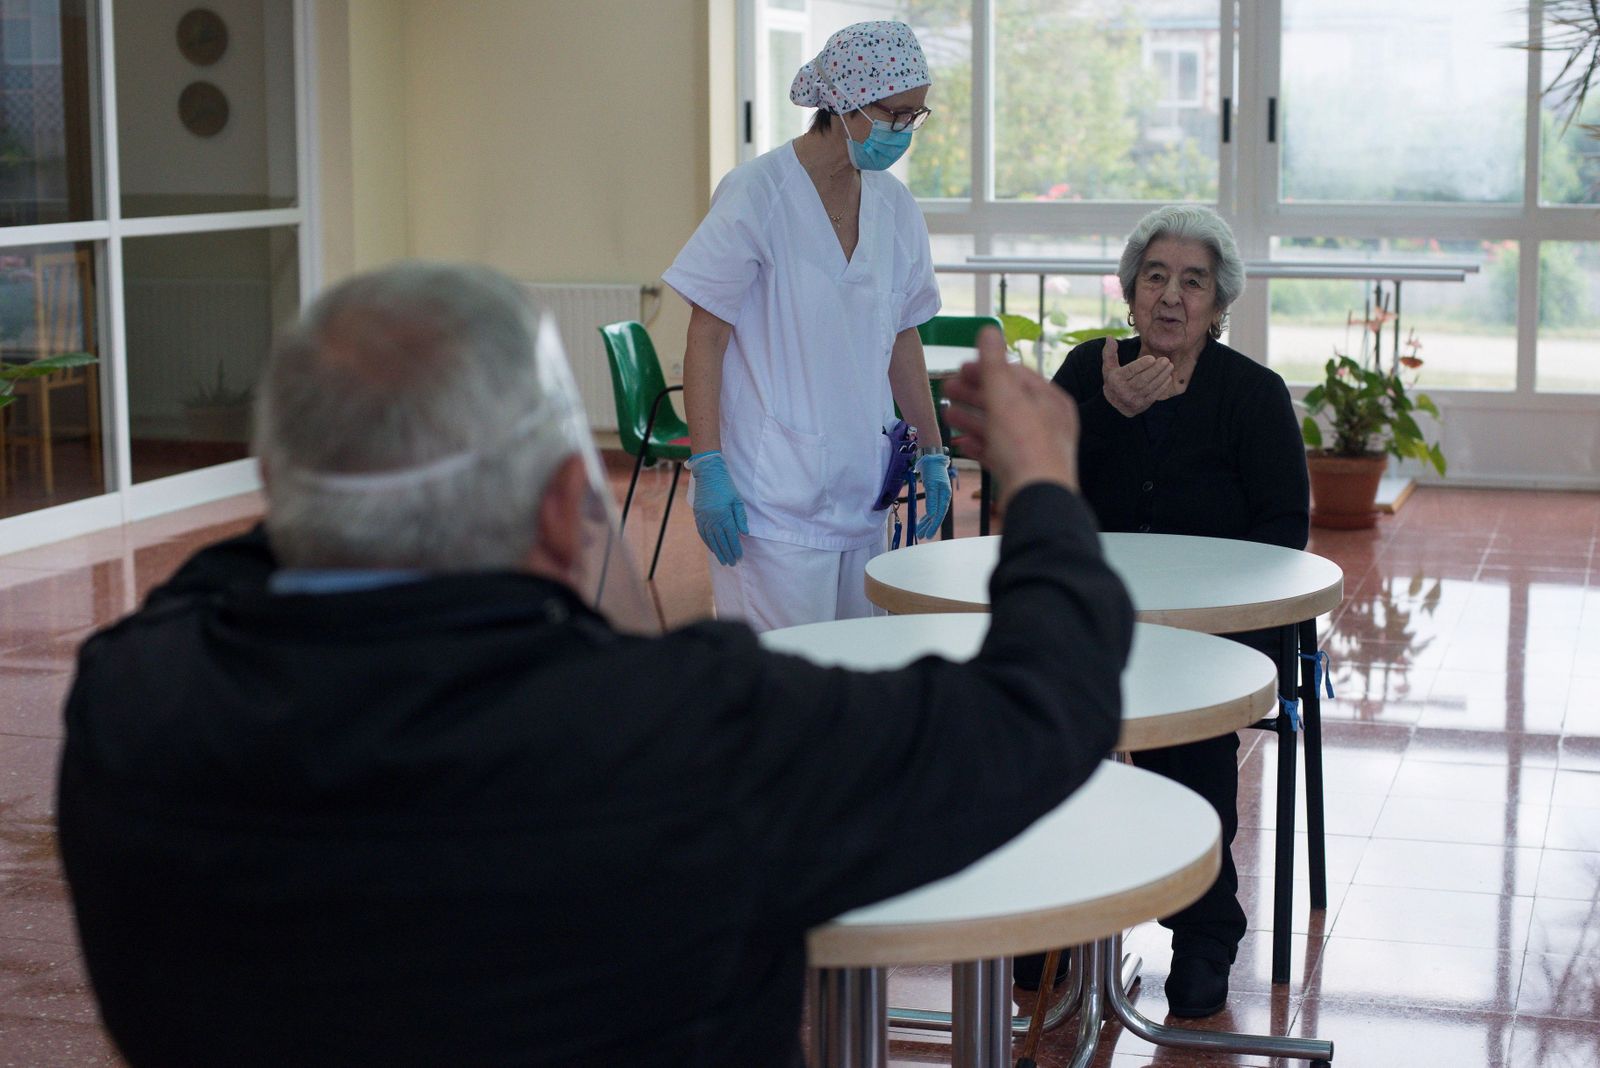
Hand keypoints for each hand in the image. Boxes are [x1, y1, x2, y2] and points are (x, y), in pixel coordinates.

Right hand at [688, 451, 747, 565]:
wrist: (708, 474)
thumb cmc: (726, 485)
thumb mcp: (737, 500)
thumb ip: (741, 517)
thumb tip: (744, 534)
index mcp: (723, 515)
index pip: (731, 536)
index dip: (735, 548)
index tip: (740, 557)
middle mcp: (712, 519)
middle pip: (721, 541)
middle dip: (727, 553)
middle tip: (732, 564)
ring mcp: (703, 518)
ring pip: (711, 539)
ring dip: (717, 551)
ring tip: (723, 561)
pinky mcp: (698, 516)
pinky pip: (702, 533)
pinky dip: (708, 543)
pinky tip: (712, 549)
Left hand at [914, 453, 950, 539]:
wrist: (932, 459)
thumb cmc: (933, 471)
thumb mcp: (931, 485)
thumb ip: (932, 500)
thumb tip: (931, 515)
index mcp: (945, 496)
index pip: (939, 514)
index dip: (933, 525)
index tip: (927, 535)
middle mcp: (943, 498)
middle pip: (936, 515)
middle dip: (929, 527)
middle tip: (922, 537)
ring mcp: (939, 496)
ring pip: (933, 513)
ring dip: (926, 523)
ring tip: (919, 532)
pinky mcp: (934, 495)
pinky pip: (930, 508)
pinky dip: (926, 516)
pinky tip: (921, 522)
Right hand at [940, 326, 1078, 501]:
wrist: (1037, 498)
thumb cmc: (1024, 443)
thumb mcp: (1005, 396)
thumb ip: (993, 364)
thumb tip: (989, 330)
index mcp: (1049, 399)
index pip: (1016, 374)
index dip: (987, 368)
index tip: (961, 367)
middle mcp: (1047, 421)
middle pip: (1006, 400)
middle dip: (974, 393)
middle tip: (946, 388)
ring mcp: (1034, 448)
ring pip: (999, 426)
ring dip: (972, 418)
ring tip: (946, 414)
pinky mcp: (1022, 471)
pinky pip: (998, 451)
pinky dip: (979, 444)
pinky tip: (960, 443)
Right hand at [1101, 335, 1175, 416]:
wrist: (1114, 404)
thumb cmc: (1113, 380)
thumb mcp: (1108, 367)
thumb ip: (1109, 352)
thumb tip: (1110, 337)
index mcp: (1115, 380)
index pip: (1130, 371)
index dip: (1141, 365)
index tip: (1152, 358)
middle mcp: (1124, 391)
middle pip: (1143, 379)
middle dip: (1156, 369)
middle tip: (1165, 360)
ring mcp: (1134, 399)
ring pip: (1150, 387)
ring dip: (1162, 376)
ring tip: (1170, 366)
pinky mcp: (1142, 405)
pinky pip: (1154, 395)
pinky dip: (1162, 386)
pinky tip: (1168, 377)